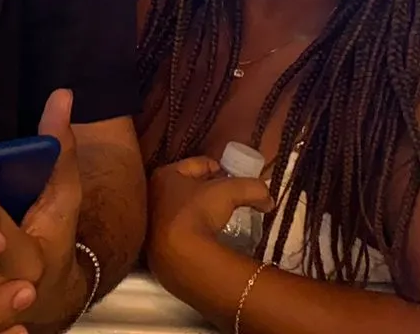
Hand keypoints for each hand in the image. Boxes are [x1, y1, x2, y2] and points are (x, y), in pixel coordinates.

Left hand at [151, 157, 273, 249]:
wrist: (180, 255)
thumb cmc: (199, 213)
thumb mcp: (229, 192)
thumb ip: (252, 188)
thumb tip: (268, 199)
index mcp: (165, 175)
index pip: (196, 164)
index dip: (217, 167)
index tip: (230, 176)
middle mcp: (152, 194)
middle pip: (186, 185)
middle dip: (205, 189)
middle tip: (225, 197)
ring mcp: (150, 220)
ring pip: (179, 208)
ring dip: (197, 212)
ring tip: (216, 219)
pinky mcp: (154, 244)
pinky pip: (177, 231)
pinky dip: (190, 231)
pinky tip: (203, 237)